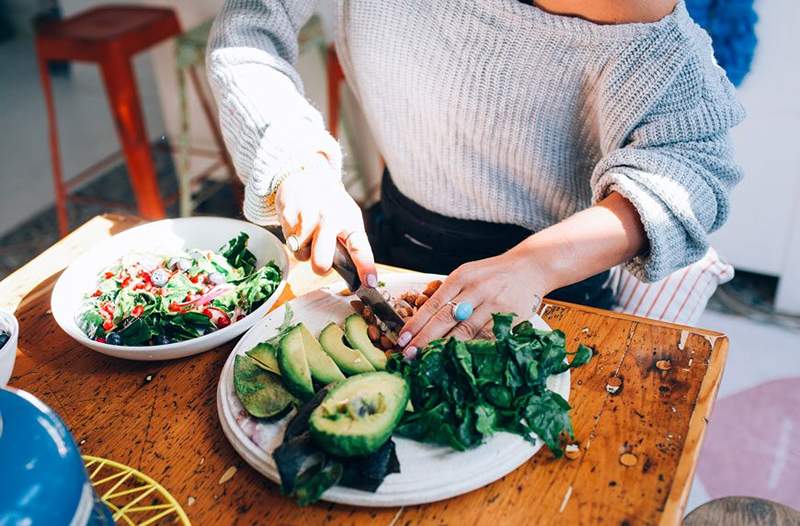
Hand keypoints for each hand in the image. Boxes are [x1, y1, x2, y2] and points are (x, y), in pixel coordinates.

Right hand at [275, 154, 376, 285]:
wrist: (305, 175)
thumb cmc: (330, 205)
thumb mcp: (347, 217)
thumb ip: (349, 242)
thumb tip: (353, 275)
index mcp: (350, 221)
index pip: (360, 248)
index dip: (365, 267)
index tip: (370, 282)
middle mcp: (330, 219)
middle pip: (321, 262)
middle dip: (320, 267)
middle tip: (321, 260)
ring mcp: (308, 217)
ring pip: (302, 255)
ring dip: (304, 250)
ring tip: (309, 233)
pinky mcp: (288, 215)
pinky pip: (289, 242)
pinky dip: (293, 239)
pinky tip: (298, 224)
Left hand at [397, 248, 550, 355]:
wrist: (530, 268)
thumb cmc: (493, 274)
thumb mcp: (468, 274)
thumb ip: (449, 293)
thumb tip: (422, 321)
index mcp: (462, 276)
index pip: (435, 303)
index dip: (417, 322)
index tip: (403, 339)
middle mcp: (477, 289)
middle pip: (446, 319)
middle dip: (425, 339)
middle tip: (409, 355)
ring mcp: (495, 304)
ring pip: (466, 331)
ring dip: (445, 349)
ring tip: (429, 361)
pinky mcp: (510, 318)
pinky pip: (487, 338)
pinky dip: (471, 350)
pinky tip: (458, 360)